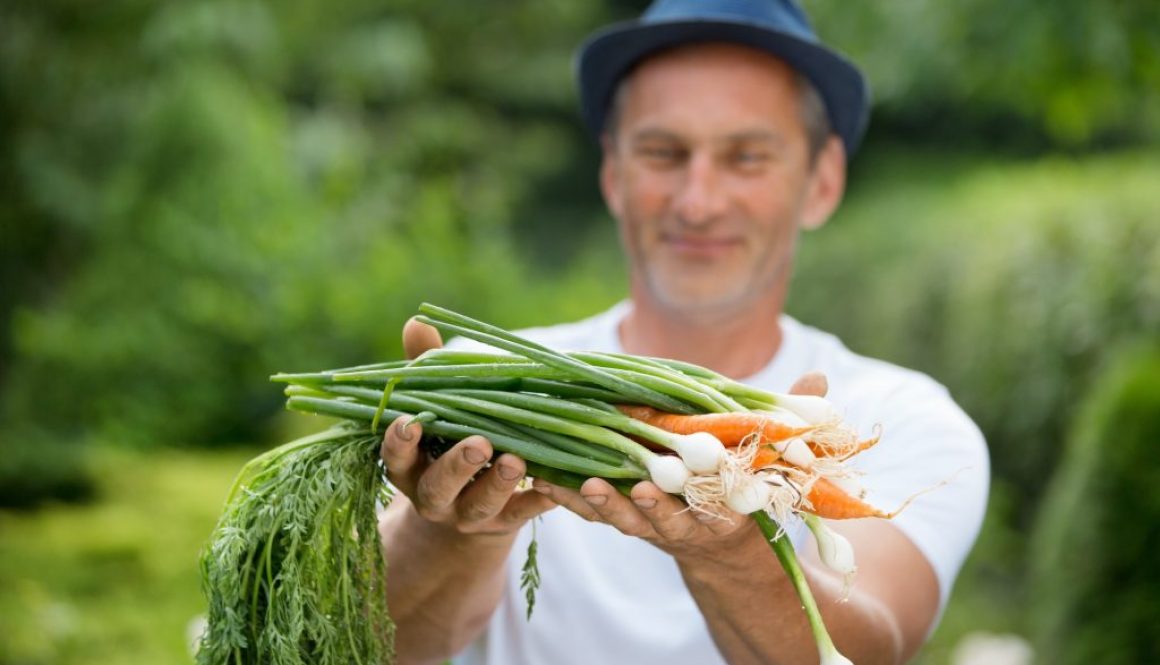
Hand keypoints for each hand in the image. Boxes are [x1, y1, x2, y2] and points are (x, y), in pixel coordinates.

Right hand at [380, 318, 554, 536]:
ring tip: (516, 460)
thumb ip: (423, 370)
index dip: (400, 443)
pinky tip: (556, 482)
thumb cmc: (445, 444)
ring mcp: (470, 514)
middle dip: (457, 466)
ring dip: (498, 483)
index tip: (409, 423)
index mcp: (410, 468)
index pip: (396, 458)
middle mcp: (435, 496)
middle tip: (478, 444)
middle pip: (439, 487)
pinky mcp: (505, 522)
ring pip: (481, 504)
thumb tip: (416, 322)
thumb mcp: (432, 410)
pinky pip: (523, 513)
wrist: (466, 516)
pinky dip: (539, 499)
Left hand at [532, 370, 829, 560]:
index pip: (707, 500)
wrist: (724, 550)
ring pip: (623, 519)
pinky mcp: (625, 518)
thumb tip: (821, 377)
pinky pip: (593, 512)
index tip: (666, 479)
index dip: (687, 490)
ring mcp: (652, 524)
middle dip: (640, 505)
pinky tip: (538, 478)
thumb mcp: (776, 464)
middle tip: (623, 488)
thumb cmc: (748, 492)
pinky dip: (566, 497)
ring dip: (597, 503)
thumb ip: (790, 421)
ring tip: (575, 483)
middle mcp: (686, 523)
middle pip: (661, 517)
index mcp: (725, 509)